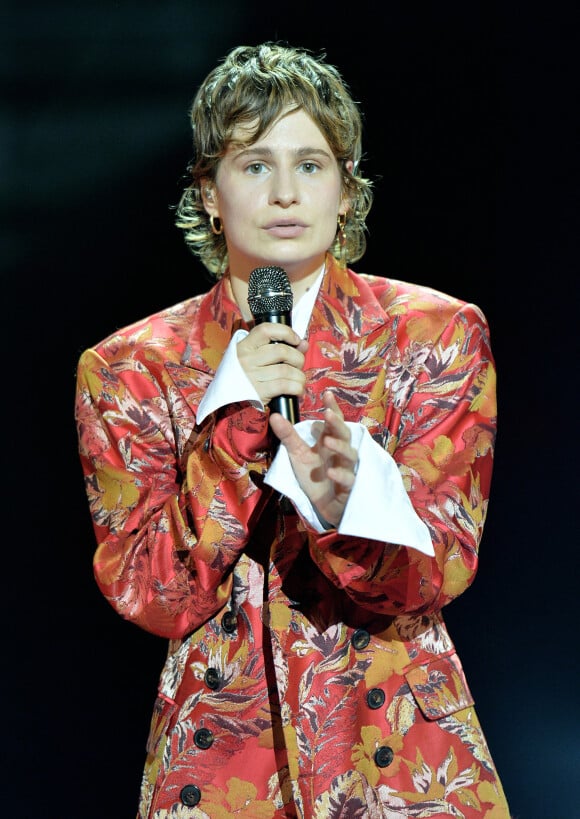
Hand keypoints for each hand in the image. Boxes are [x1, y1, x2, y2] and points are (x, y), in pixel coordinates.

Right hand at [237, 323, 307, 407]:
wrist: (226, 398)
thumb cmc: (245, 375)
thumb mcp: (256, 357)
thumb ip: (279, 347)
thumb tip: (303, 344)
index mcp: (244, 346)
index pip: (266, 330)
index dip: (286, 332)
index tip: (296, 340)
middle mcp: (246, 359)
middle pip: (281, 351)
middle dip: (298, 358)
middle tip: (298, 365)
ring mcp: (251, 376)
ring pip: (285, 370)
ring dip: (299, 376)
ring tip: (300, 380)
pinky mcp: (257, 392)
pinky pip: (284, 386)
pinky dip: (296, 388)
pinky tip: (297, 390)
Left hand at [269, 390, 358, 527]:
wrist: (324, 505)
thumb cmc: (314, 476)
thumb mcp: (298, 454)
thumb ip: (288, 435)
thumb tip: (274, 414)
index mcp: (329, 441)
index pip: (333, 421)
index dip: (332, 407)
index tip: (327, 393)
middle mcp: (340, 452)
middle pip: (344, 434)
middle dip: (337, 424)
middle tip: (328, 414)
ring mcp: (346, 468)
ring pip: (349, 454)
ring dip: (339, 446)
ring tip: (327, 441)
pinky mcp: (348, 486)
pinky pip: (348, 479)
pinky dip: (340, 475)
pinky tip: (329, 472)